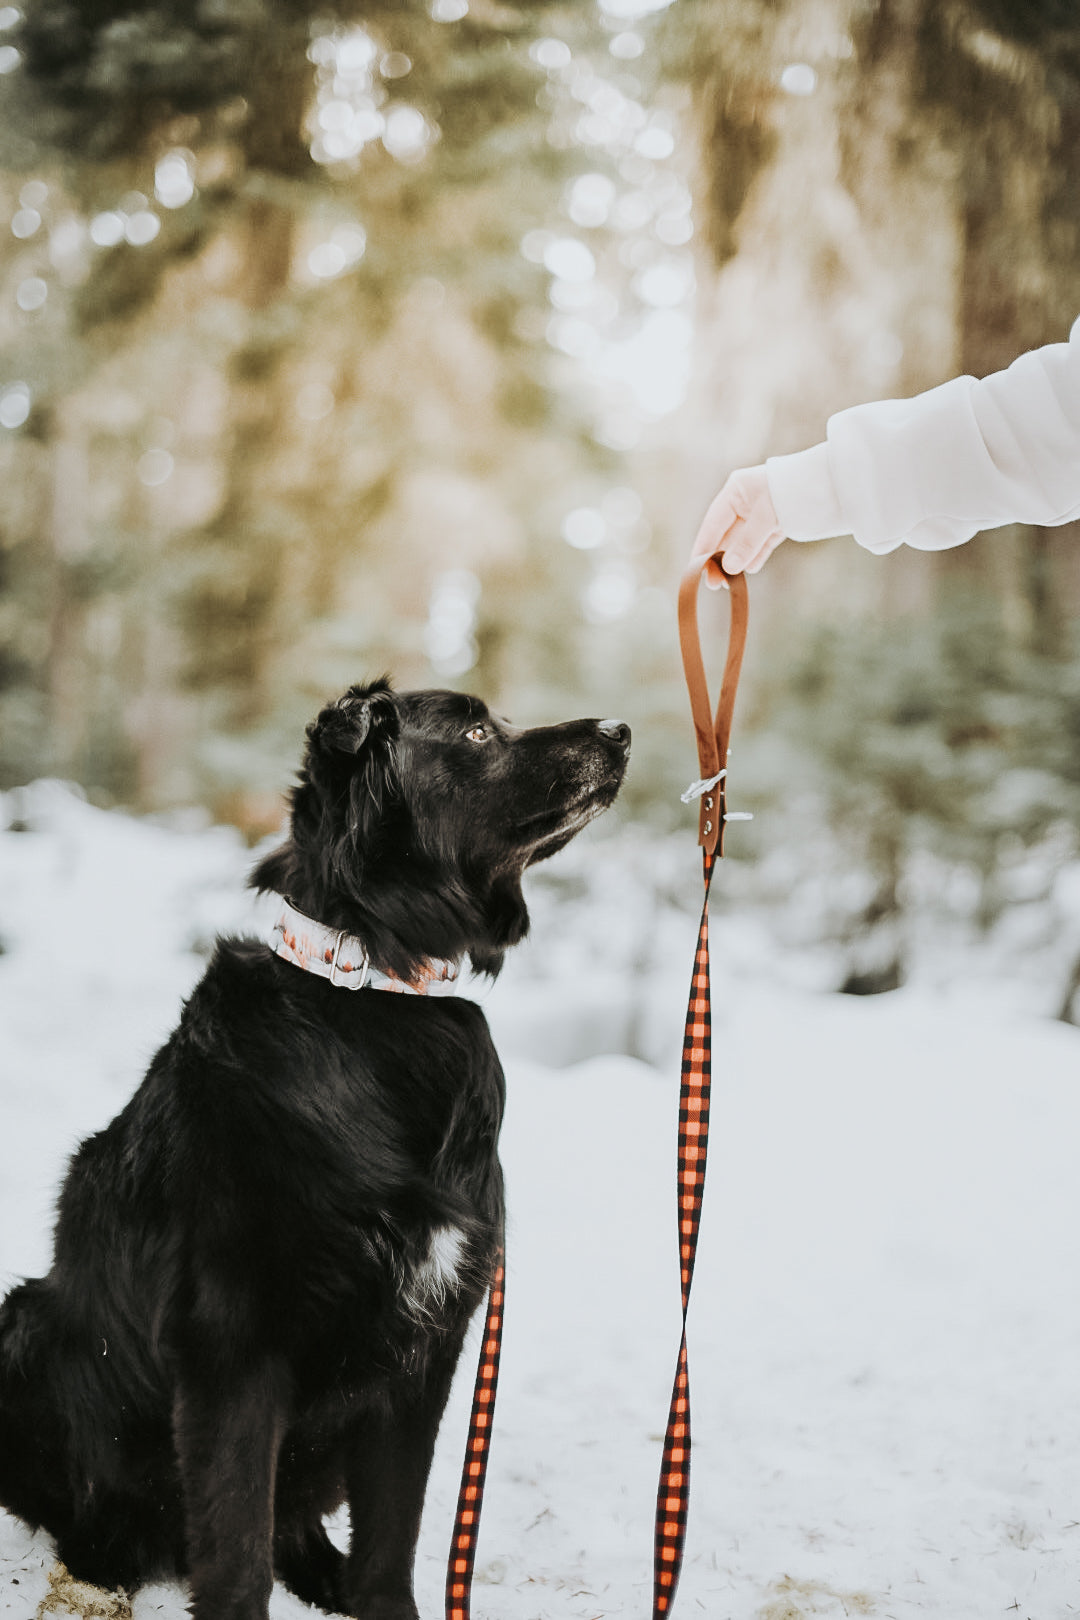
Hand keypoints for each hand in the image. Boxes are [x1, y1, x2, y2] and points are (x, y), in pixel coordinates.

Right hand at [689, 466, 785, 587]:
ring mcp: (761, 513)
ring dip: (737, 561)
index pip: (713, 523)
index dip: (703, 546)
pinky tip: (749, 570)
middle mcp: (746, 501)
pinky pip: (761, 544)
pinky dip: (755, 556)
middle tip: (713, 583)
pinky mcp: (777, 523)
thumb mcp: (766, 517)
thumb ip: (746, 543)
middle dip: (719, 559)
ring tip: (730, 582)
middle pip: (725, 534)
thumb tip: (729, 568)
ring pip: (743, 541)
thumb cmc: (792, 491)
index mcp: (736, 490)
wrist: (829, 484)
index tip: (695, 567)